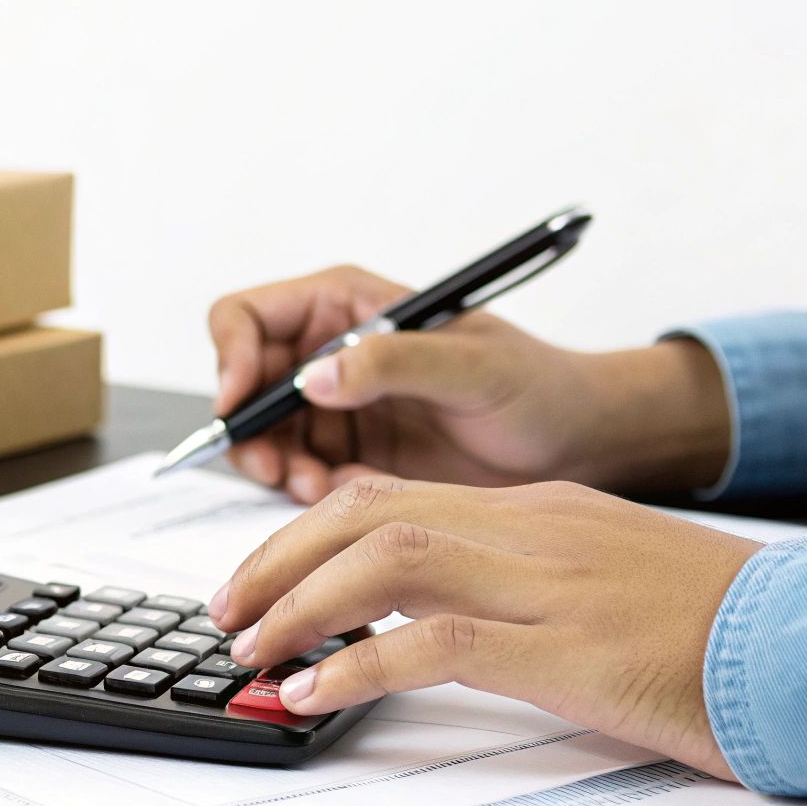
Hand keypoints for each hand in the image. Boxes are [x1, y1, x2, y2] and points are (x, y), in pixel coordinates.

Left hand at [206, 476, 761, 779]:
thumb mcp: (590, 572)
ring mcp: (543, 582)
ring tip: (252, 653)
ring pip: (384, 559)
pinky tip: (313, 690)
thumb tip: (415, 611)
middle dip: (276, 561)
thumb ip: (507, 572)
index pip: (387, 494)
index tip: (259, 578)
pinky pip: (434, 642)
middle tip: (227, 614)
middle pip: (364, 514)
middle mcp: (525, 529)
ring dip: (299, 604)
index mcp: (528, 510)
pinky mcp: (562, 646)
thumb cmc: (699, 620)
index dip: (304, 534)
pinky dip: (358, 664)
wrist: (797, 639)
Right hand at [207, 266, 730, 502]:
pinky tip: (349, 498)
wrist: (575, 445)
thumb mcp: (472, 366)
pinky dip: (308, 495)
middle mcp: (329, 354)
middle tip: (280, 469)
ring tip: (322, 491)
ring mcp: (335, 410)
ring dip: (279, 468)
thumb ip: (393, 361)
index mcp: (346, 307)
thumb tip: (316, 375)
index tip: (240, 403)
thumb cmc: (537, 386)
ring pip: (262, 438)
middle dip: (251, 431)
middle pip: (242, 386)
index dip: (230, 357)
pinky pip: (297, 477)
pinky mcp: (348, 458)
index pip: (247, 317)